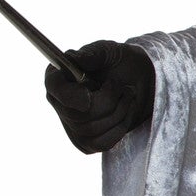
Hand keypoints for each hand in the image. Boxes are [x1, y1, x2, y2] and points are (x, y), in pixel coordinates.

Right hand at [44, 40, 155, 154]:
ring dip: (119, 111)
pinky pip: (103, 142)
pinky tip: (124, 113)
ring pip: (92, 129)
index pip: (54, 88)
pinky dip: (120, 127)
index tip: (88, 98)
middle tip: (120, 87)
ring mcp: (72, 126)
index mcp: (59, 78)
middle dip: (108, 101)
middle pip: (78, 115)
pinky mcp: (87, 143)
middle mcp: (60, 103)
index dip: (70, 96)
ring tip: (126, 96)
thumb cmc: (121, 63)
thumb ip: (92, 54)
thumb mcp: (109, 52)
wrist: (140, 83)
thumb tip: (73, 58)